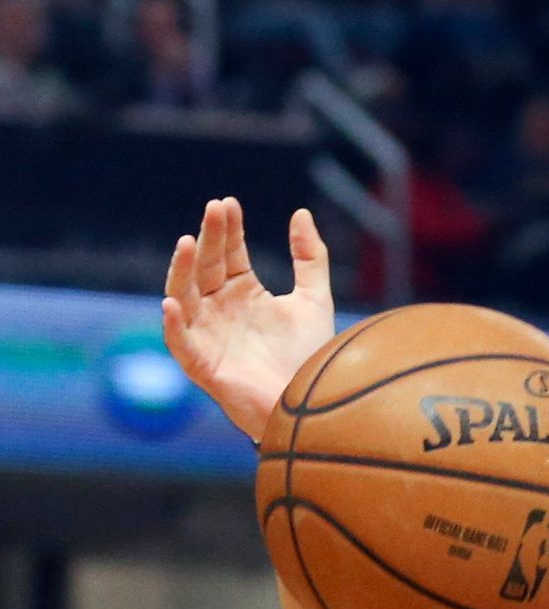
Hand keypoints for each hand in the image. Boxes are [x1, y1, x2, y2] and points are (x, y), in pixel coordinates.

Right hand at [161, 198, 335, 441]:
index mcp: (242, 293)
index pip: (228, 253)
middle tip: (215, 209)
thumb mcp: (314, 300)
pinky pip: (180, 342)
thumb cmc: (310, 358)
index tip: (229, 203)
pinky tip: (173, 303)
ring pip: (185, 296)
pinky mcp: (203, 365)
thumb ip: (310, 259)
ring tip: (188, 242)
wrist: (311, 405)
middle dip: (209, 238)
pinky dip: (174, 324)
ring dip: (183, 270)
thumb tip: (300, 212)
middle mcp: (219, 309)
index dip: (227, 229)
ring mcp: (208, 335)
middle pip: (207, 267)